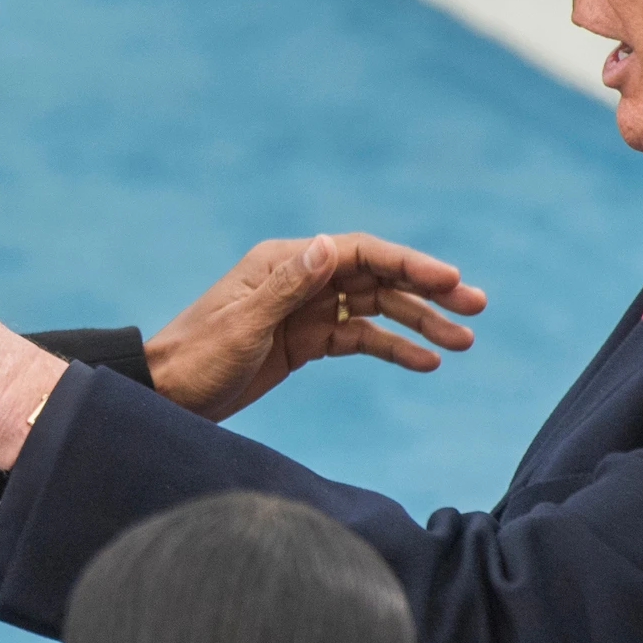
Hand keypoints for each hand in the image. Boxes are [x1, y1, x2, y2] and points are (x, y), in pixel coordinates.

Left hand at [146, 232, 487, 420]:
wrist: (166, 396)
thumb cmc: (196, 358)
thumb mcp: (243, 325)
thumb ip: (287, 287)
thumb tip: (331, 246)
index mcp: (286, 263)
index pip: (362, 253)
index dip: (409, 264)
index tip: (449, 281)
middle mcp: (301, 279)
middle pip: (378, 277)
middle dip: (428, 291)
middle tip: (476, 306)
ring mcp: (306, 311)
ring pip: (376, 309)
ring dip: (420, 323)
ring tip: (465, 342)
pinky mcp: (305, 342)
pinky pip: (359, 340)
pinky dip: (393, 349)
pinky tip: (428, 363)